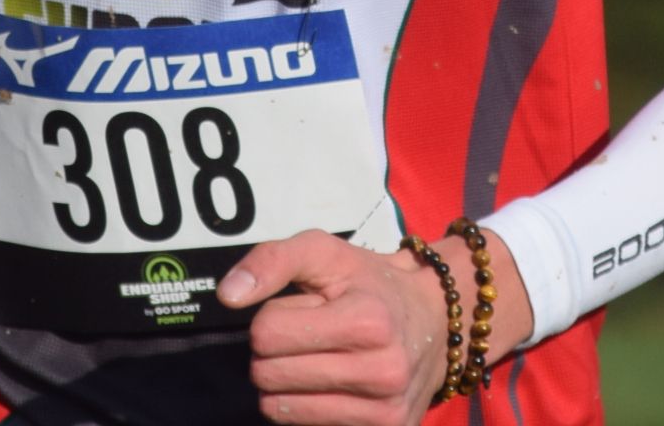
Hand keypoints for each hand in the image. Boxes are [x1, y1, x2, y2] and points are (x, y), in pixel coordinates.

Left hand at [221, 228, 532, 424]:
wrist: (436, 320)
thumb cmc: (370, 283)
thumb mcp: (325, 253)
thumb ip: (272, 261)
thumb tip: (228, 296)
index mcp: (367, 322)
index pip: (266, 333)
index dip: (274, 317)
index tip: (303, 309)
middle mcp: (381, 372)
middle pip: (268, 374)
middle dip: (274, 351)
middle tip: (307, 336)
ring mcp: (383, 412)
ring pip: (279, 410)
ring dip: (286, 383)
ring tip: (318, 359)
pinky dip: (305, 408)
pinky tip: (330, 385)